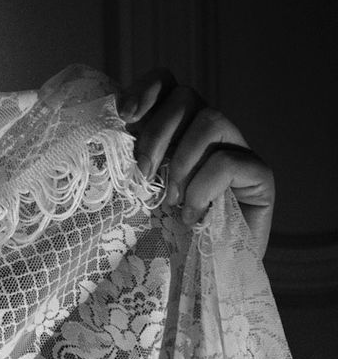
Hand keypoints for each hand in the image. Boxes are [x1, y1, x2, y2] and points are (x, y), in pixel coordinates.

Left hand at [118, 68, 274, 257]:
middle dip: (156, 133)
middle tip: (142, 174)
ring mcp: (237, 149)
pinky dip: (203, 189)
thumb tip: (100, 128)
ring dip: (181, 161)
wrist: (198, 277)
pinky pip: (229, 161)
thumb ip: (124, 158)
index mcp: (176, 128)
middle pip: (187, 96)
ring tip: (170, 200)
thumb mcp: (131, 191)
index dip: (148, 88)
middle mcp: (208, 132)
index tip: (124, 115)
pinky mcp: (259, 175)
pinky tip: (193, 217)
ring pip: (212, 119)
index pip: (167, 82)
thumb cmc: (159, 234)